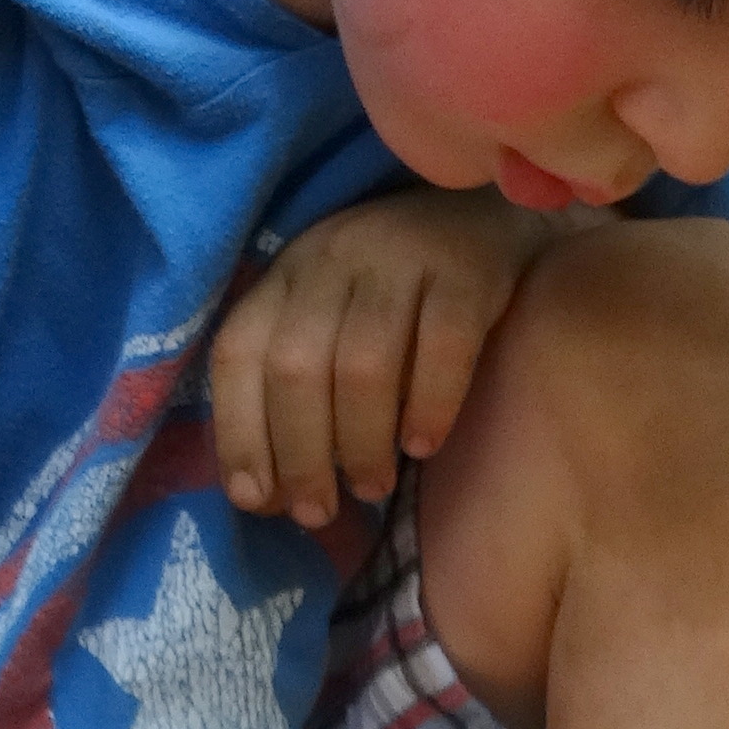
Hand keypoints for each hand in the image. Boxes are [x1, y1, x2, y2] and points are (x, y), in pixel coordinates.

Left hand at [209, 188, 546, 530]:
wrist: (490, 217)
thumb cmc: (396, 297)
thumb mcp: (329, 323)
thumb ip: (294, 391)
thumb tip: (262, 496)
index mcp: (286, 275)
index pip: (239, 352)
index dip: (239, 432)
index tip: (257, 499)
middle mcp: (332, 256)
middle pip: (297, 366)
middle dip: (302, 455)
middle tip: (319, 511)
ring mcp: (399, 254)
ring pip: (363, 364)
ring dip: (362, 442)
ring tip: (373, 487)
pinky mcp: (467, 266)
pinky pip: (443, 346)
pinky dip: (430, 405)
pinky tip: (423, 445)